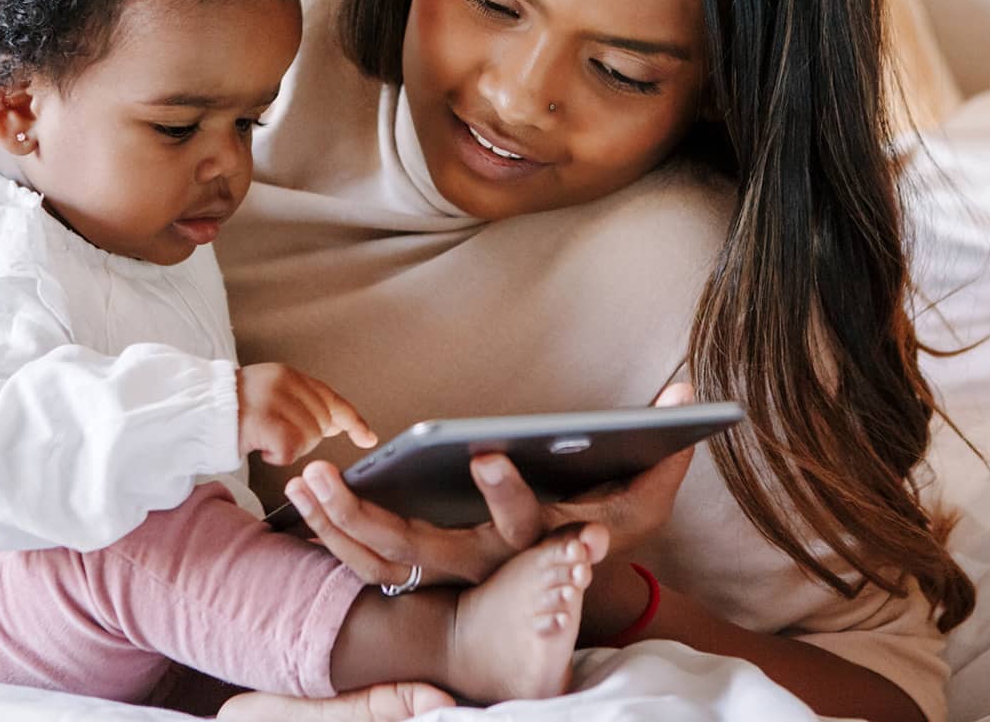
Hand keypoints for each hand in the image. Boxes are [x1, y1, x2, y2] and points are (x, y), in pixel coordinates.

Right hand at [237, 363, 378, 465]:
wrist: (192, 411)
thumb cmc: (228, 411)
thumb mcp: (269, 395)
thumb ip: (301, 404)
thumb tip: (337, 422)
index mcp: (288, 375)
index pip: (332, 399)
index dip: (353, 421)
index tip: (368, 438)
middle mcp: (285, 383)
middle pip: (322, 424)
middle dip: (308, 438)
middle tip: (278, 435)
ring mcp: (275, 400)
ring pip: (309, 439)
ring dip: (289, 448)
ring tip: (264, 438)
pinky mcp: (264, 421)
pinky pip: (290, 450)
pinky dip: (278, 457)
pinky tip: (262, 448)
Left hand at [283, 382, 699, 587]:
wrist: (565, 595)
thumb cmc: (602, 529)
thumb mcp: (643, 497)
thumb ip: (666, 449)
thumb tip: (686, 393)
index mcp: (534, 545)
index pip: (524, 524)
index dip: (508, 493)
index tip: (486, 452)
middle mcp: (483, 567)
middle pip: (421, 550)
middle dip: (370, 515)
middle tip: (326, 474)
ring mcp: (446, 575)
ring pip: (380, 561)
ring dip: (336, 523)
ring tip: (302, 479)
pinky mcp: (419, 572)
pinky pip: (365, 562)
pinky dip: (331, 531)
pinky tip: (303, 491)